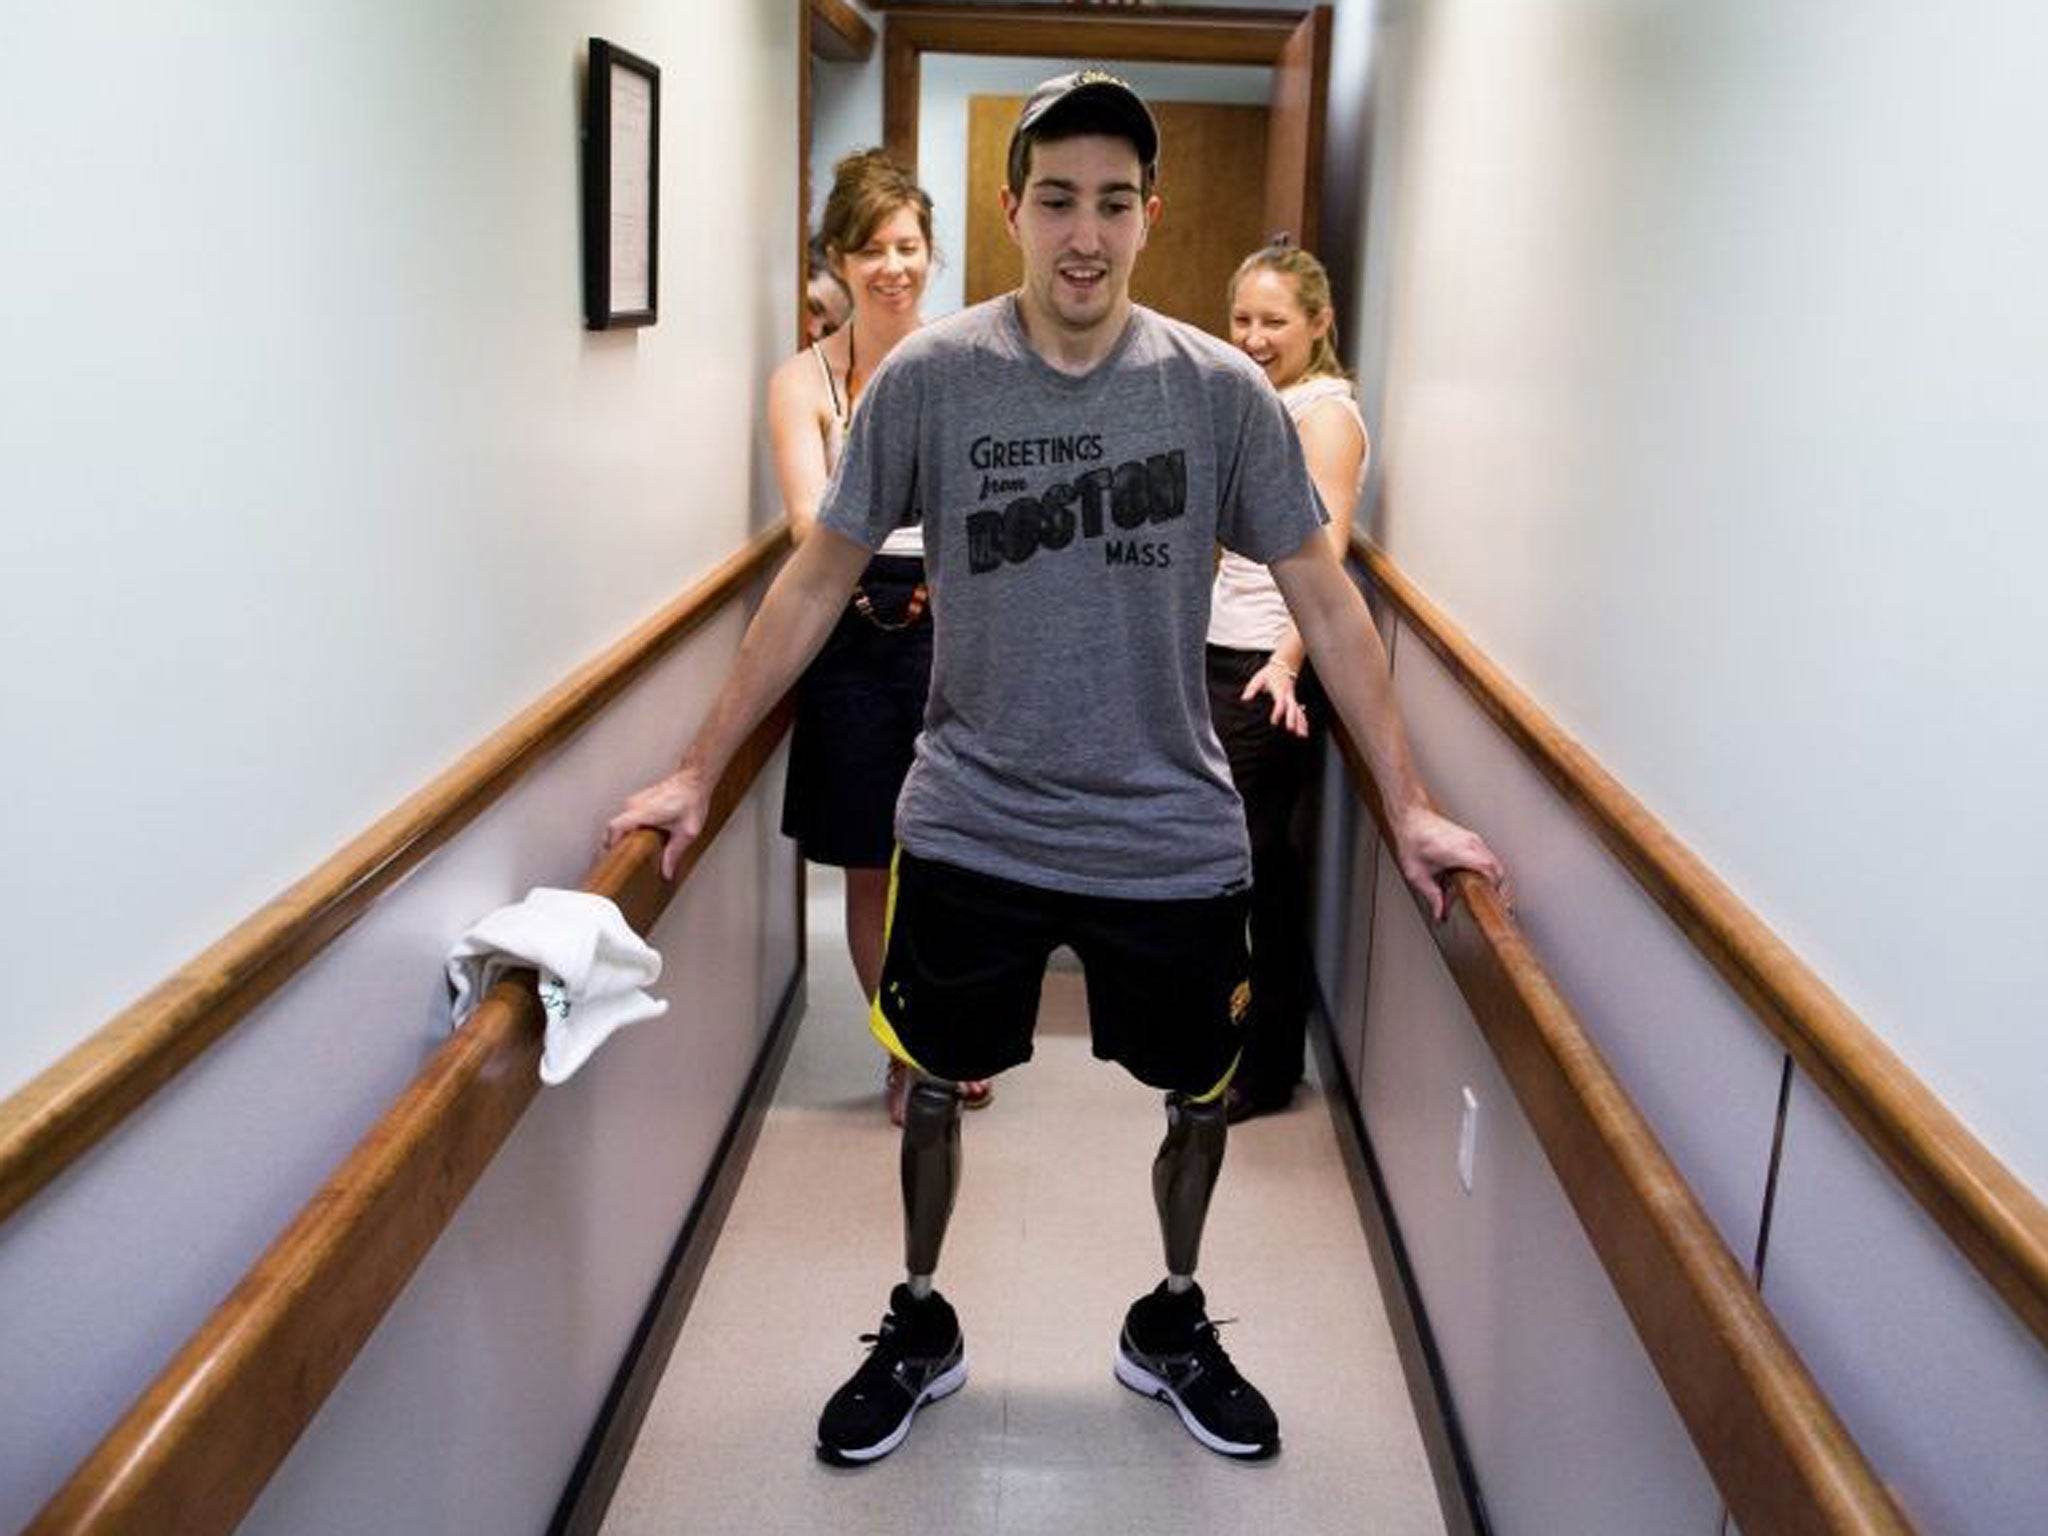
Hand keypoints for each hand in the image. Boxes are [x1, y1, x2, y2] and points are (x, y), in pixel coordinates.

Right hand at [604, 765, 711, 880]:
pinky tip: (639, 839)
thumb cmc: (691, 801)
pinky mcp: (636, 801)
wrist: (693, 780)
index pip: (615, 827)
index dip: (611, 844)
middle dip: (616, 845)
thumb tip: (667, 873)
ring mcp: (633, 801)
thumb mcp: (686, 833)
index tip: (615, 857)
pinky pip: (625, 819)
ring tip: (632, 852)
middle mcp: (634, 805)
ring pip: (619, 824)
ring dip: (622, 838)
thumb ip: (674, 854)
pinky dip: (628, 830)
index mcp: (645, 812)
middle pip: (613, 828)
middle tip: (624, 861)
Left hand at [1241, 662, 1309, 738]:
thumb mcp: (1259, 678)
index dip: (1278, 712)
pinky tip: (1305, 730)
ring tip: (1302, 735)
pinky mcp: (1293, 700)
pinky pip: (1300, 712)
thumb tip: (1244, 699)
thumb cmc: (1270, 673)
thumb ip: (1252, 689)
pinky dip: (1303, 721)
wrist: (1284, 665)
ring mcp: (1292, 698)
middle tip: (1291, 729)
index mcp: (1279, 690)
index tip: (1273, 722)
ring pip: (1298, 711)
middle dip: (1292, 719)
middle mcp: (1288, 695)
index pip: (1280, 702)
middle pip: (1292, 708)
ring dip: (1300, 723)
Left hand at [1392, 805, 1511, 922]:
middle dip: (1501, 888)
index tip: (1496, 900)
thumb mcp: (1417, 874)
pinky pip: (1490, 856)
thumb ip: (1431, 895)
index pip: (1485, 867)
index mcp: (1455, 852)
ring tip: (1497, 898)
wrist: (1413, 817)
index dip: (1494, 885)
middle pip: (1496, 867)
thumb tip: (1439, 913)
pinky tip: (1488, 883)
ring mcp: (1473, 839)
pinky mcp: (1474, 839)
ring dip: (1498, 880)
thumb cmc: (1413, 842)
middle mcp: (1469, 843)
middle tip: (1501, 907)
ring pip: (1495, 861)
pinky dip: (1493, 871)